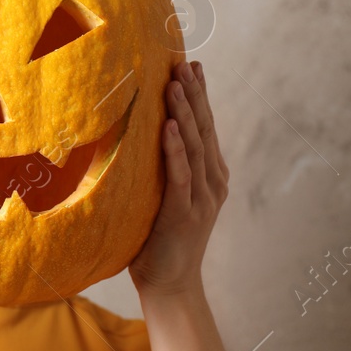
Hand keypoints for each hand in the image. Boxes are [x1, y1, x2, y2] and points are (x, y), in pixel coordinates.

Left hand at [129, 60, 228, 299]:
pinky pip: (181, 175)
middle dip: (195, 95)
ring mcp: (201, 198)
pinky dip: (178, 150)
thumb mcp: (162, 197)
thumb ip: (162, 169)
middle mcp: (211, 183)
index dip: (200, 97)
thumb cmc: (158, 240)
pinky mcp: (185, 214)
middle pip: (205, 130)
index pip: (205, 128)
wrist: (170, 285)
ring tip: (176, 85)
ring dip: (186, 113)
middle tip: (185, 64)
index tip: (192, 66)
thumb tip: (139, 137)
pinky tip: (172, 127)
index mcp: (209, 176)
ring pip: (196, 147)